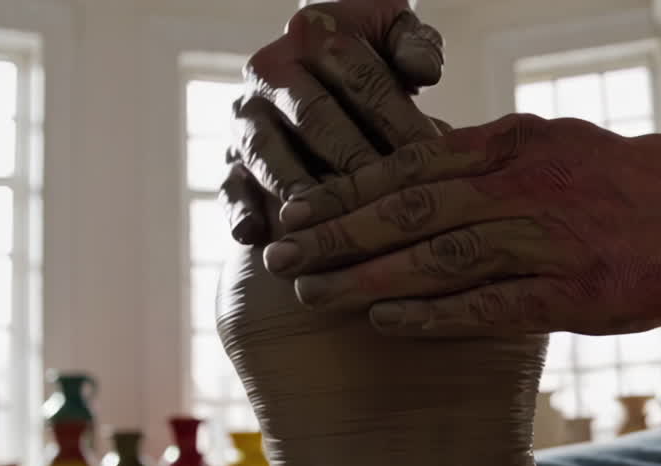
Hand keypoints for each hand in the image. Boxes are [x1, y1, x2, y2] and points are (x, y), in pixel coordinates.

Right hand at [221, 0, 444, 245]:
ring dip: (300, 190)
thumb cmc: (372, 58)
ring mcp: (245, 117)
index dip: (399, 118)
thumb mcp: (392, 36)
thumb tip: (424, 72)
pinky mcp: (230, 157)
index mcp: (312, 34)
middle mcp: (270, 72)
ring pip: (269, 154)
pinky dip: (240, 210)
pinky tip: (255, 235)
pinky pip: (229, 185)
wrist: (318, 70)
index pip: (360, 79)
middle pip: (316, 118)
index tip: (432, 157)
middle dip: (356, 161)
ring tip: (331, 225)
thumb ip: (413, 44)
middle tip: (391, 201)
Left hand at [259, 114, 660, 336]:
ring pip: (441, 252)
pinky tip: (386, 320)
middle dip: (335, 231)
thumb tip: (420, 183)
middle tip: (277, 254)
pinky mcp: (580, 289)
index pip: (408, 164)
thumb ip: (490, 166)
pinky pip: (494, 302)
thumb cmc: (631, 183)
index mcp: (512, 144)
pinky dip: (436, 312)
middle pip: (409, 205)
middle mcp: (524, 182)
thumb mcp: (555, 149)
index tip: (290, 208)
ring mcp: (553, 235)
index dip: (342, 188)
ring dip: (368, 272)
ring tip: (312, 292)